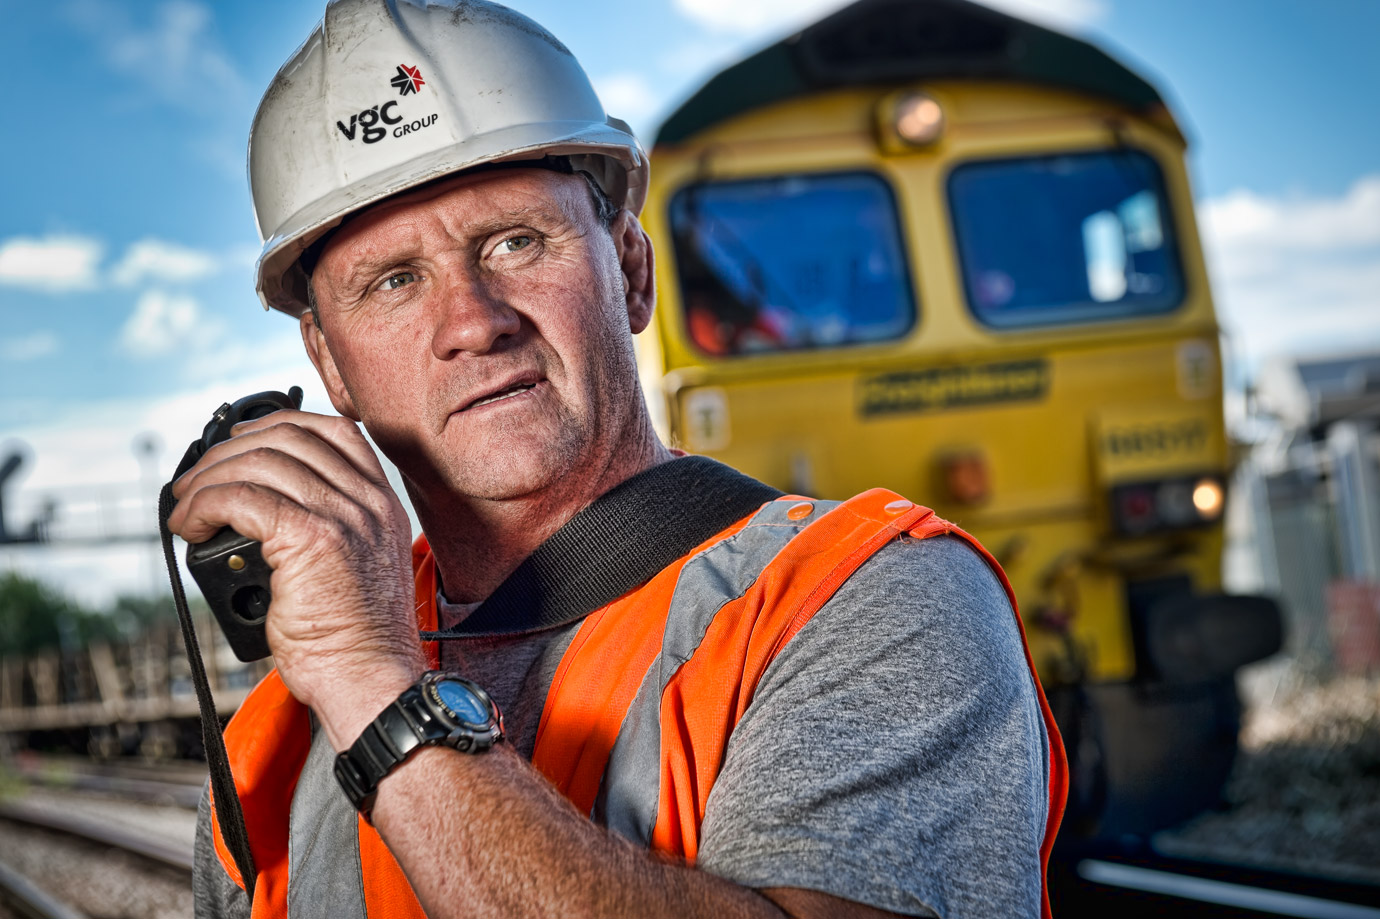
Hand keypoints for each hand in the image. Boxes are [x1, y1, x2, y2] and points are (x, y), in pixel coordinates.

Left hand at [168, 410, 424, 748]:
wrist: (371, 679)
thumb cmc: (355, 640)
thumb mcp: (358, 566)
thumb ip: (330, 526)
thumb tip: (260, 507)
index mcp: (383, 504)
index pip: (335, 431)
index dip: (280, 425)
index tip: (241, 443)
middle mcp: (369, 503)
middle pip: (290, 438)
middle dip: (230, 451)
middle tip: (196, 480)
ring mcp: (345, 517)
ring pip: (260, 463)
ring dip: (208, 479)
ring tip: (185, 507)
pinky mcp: (312, 539)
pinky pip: (243, 498)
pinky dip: (205, 505)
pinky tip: (190, 526)